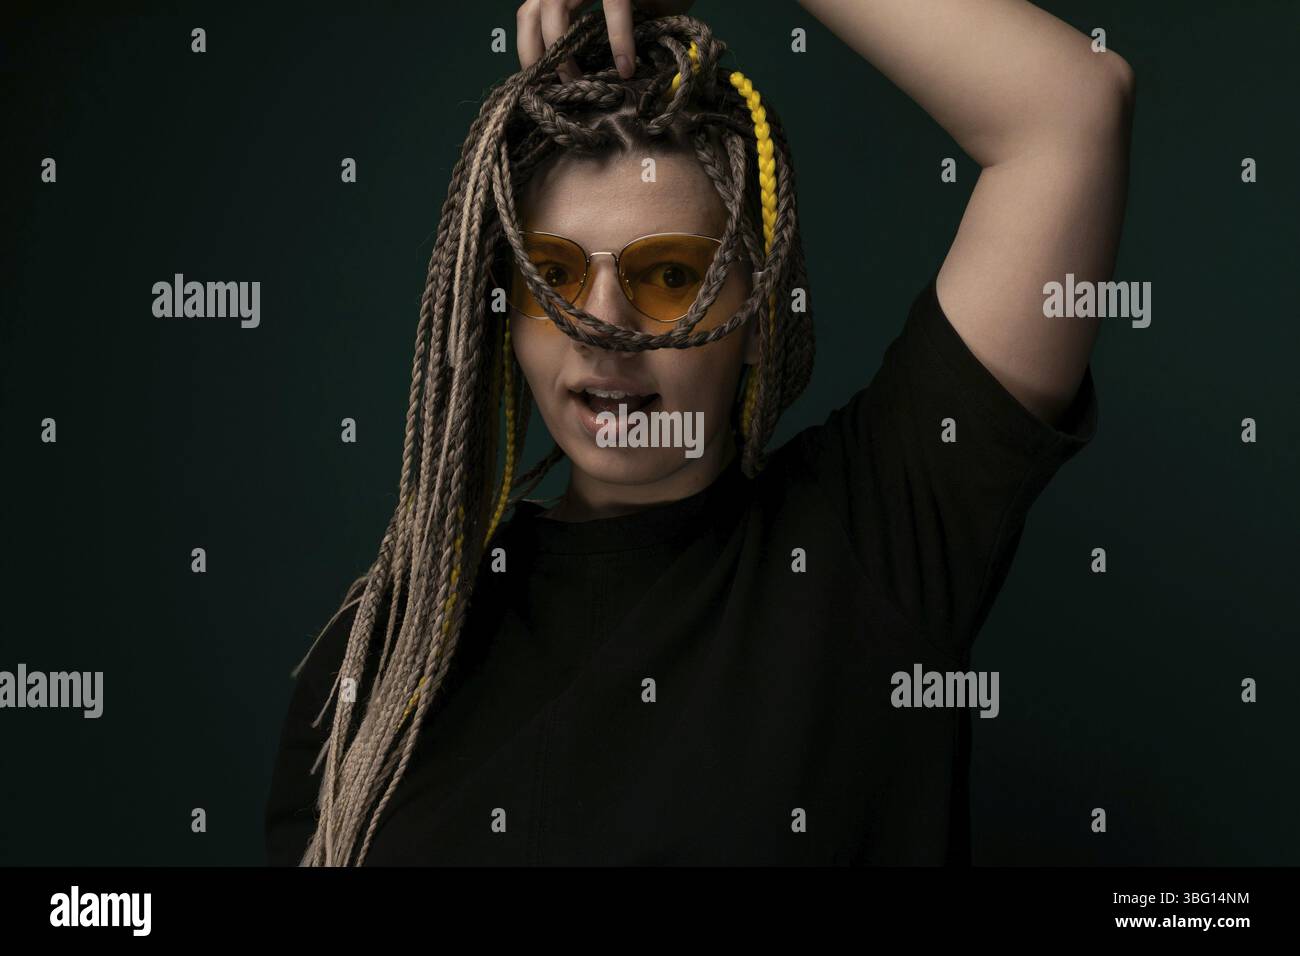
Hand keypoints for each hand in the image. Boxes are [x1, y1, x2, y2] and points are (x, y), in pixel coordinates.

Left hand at [516, 0, 695, 83]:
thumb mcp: (619, 20)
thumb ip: (596, 41)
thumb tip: (579, 85)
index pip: (529, 17)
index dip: (528, 50)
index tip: (538, 84)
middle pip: (530, 13)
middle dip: (533, 54)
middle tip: (549, 89)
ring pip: (556, 6)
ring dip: (563, 50)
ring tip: (578, 82)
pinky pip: (615, 6)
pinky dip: (618, 40)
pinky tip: (626, 68)